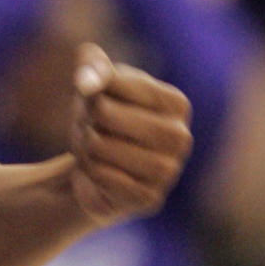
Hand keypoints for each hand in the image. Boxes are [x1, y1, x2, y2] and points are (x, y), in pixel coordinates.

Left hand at [70, 42, 192, 225]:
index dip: (91, 90)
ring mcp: (169, 171)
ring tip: (95, 148)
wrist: (99, 167)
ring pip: (98, 145)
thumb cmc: (101, 118)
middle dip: (85, 118)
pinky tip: (98, 172)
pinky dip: (89, 171)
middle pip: (103, 112)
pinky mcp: (149, 198)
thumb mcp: (93, 84)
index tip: (97, 100)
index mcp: (176, 102)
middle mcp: (180, 137)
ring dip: (84, 146)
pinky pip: (100, 175)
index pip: (112, 81)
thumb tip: (88, 80)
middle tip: (92, 127)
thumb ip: (91, 67)